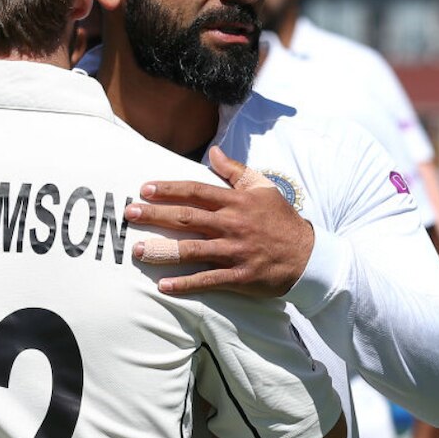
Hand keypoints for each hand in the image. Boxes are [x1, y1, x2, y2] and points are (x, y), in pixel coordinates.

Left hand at [128, 146, 314, 297]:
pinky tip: (164, 286)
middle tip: (130, 214)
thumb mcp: (263, 188)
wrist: (308, 255)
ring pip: (193, 249)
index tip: (145, 189)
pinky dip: (186, 284)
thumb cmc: (281, 219)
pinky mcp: (239, 276)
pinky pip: (208, 280)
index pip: (196, 191)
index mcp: (235, 202)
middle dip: (156, 214)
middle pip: (187, 217)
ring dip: (163, 250)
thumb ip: (235, 170)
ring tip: (138, 249)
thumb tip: (213, 151)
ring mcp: (235, 251)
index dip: (169, 189)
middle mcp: (232, 224)